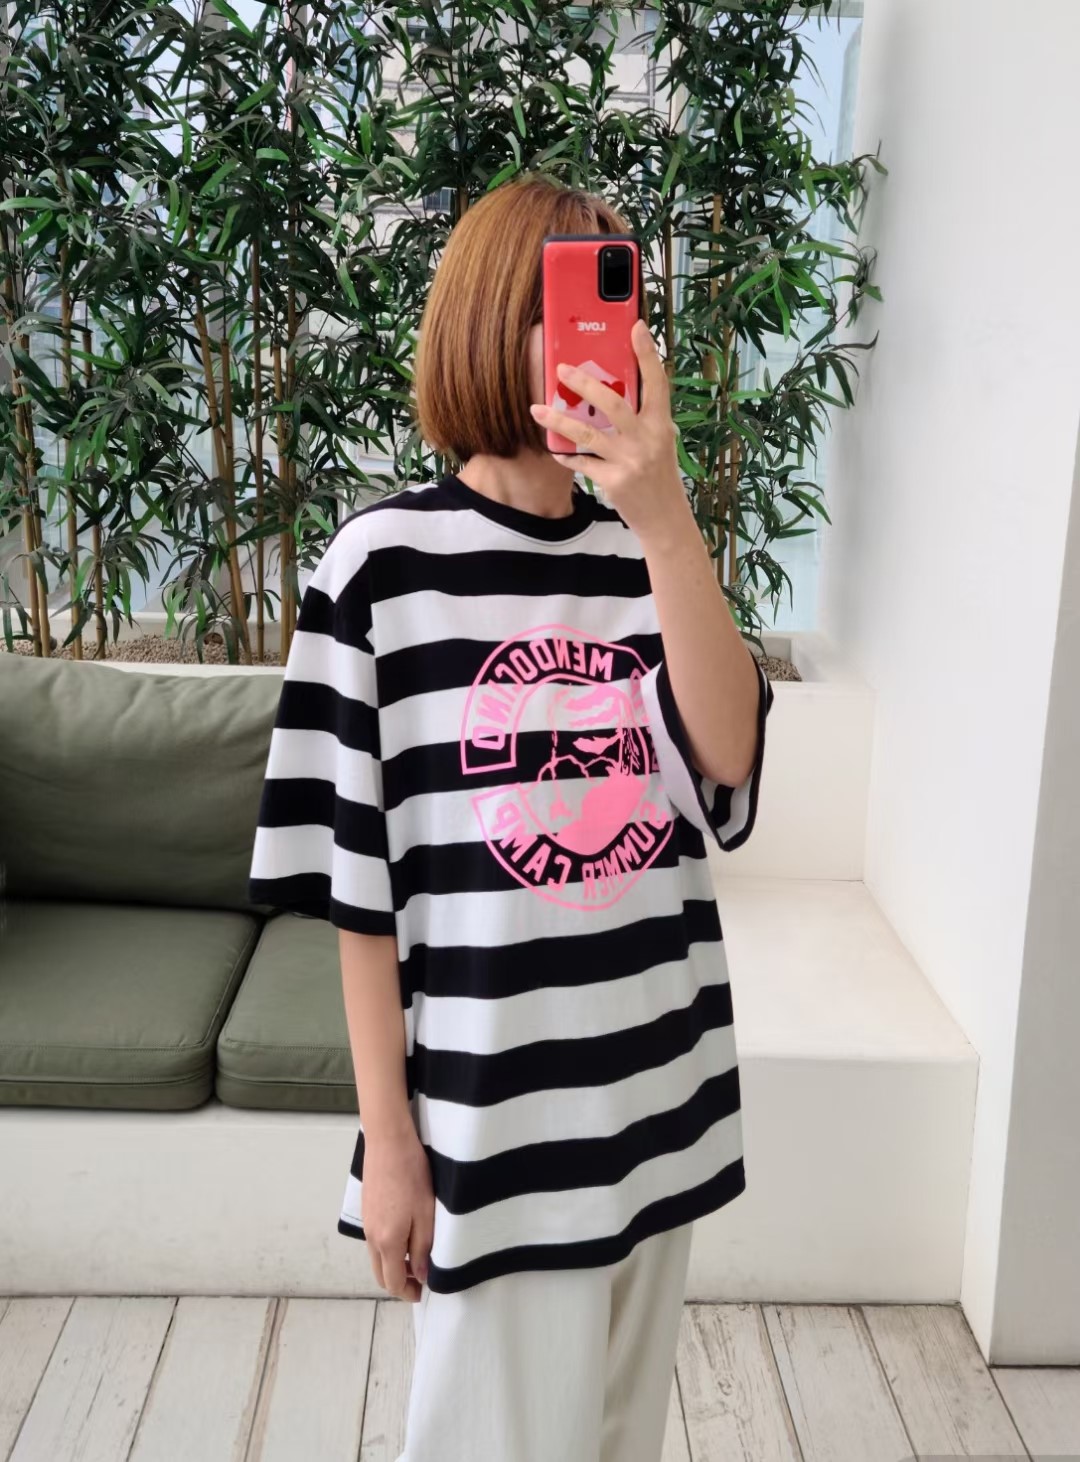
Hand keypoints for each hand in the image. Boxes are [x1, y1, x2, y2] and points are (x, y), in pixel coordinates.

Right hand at [361, 1126, 434, 1301]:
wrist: (389, 1142)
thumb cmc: (412, 1175)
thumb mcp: (426, 1214)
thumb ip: (422, 1248)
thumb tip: (420, 1275)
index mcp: (387, 1241)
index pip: (392, 1282)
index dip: (408, 1293)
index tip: (423, 1293)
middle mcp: (372, 1237)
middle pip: (380, 1274)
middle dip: (399, 1283)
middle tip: (420, 1280)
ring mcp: (366, 1223)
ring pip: (377, 1257)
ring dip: (394, 1265)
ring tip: (416, 1258)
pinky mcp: (367, 1210)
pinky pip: (375, 1240)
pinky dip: (388, 1249)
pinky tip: (405, 1235)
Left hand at [528, 317, 693, 545]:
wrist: (664, 520)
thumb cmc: (658, 476)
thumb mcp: (658, 442)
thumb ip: (640, 419)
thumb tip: (608, 391)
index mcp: (661, 424)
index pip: (657, 382)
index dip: (647, 354)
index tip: (636, 327)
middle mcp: (648, 440)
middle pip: (613, 403)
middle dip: (584, 383)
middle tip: (560, 369)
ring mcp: (630, 461)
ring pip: (588, 433)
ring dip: (559, 419)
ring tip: (536, 409)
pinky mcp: (614, 482)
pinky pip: (581, 463)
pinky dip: (565, 455)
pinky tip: (552, 448)